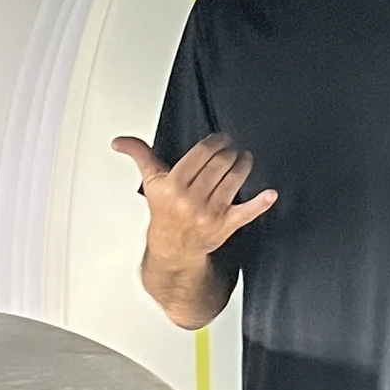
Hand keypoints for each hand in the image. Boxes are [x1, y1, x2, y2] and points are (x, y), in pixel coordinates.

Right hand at [111, 131, 277, 262]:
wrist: (172, 249)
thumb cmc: (165, 213)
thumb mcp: (151, 182)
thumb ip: (139, 156)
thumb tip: (120, 142)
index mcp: (173, 185)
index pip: (202, 153)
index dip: (216, 142)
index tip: (221, 140)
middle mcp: (191, 199)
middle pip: (221, 164)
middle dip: (231, 151)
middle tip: (233, 149)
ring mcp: (210, 213)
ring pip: (235, 179)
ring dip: (244, 165)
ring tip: (244, 159)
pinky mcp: (225, 225)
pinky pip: (246, 213)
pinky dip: (260, 203)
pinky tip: (269, 194)